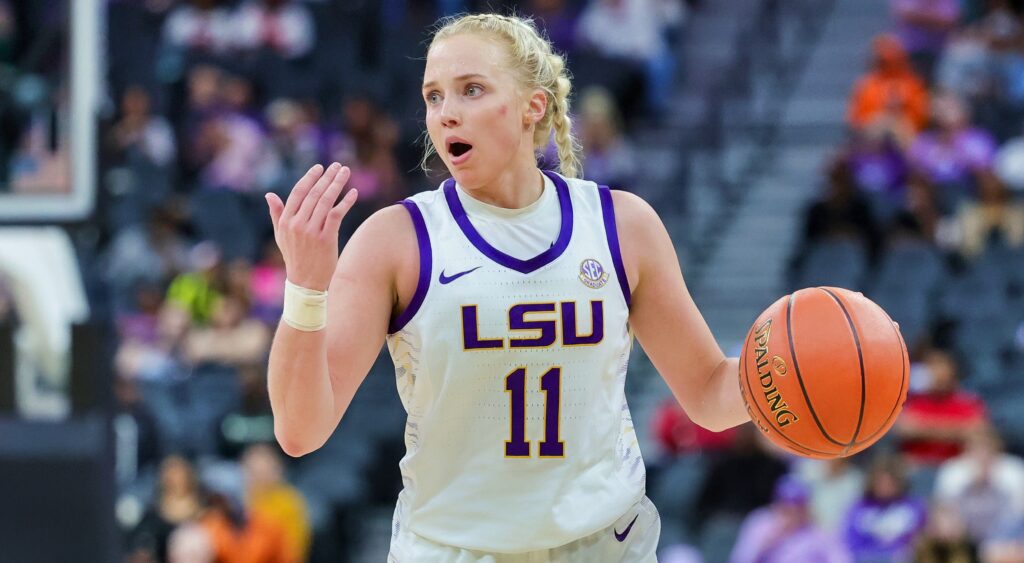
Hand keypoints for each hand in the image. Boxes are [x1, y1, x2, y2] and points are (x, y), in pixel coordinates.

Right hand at [265, 163, 357, 290]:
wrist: (306, 281)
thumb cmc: (294, 256)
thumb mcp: (281, 235)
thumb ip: (277, 214)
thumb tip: (269, 194)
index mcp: (286, 221)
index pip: (298, 193)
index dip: (309, 178)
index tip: (319, 167)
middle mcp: (297, 224)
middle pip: (314, 194)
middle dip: (327, 177)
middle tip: (338, 165)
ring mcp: (312, 231)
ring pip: (326, 201)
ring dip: (337, 184)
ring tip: (346, 172)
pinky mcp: (326, 239)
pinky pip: (337, 214)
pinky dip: (346, 202)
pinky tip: (353, 192)